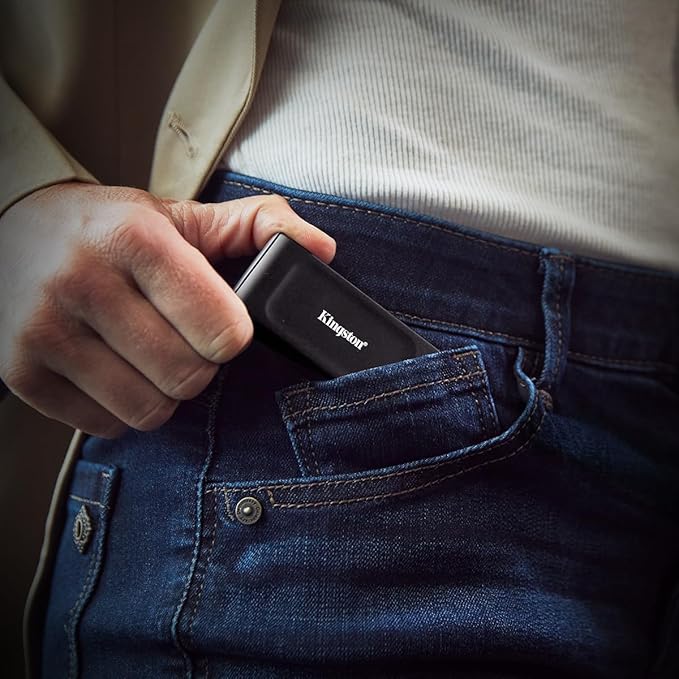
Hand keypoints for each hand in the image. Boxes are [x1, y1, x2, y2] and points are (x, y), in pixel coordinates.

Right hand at [0, 183, 334, 436]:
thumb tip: (323, 249)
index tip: (221, 324)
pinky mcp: (21, 373)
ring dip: (165, 392)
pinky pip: (106, 426)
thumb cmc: (110, 228)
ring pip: (149, 409)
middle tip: (183, 340)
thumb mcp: (183, 215)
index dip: (232, 335)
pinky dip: (124, 408)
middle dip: (200, 365)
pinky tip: (117, 372)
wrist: (13, 231)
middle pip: (189, 376)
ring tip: (152, 357)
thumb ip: (258, 226)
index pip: (223, 330)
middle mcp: (81, 283)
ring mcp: (44, 332)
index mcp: (134, 239)